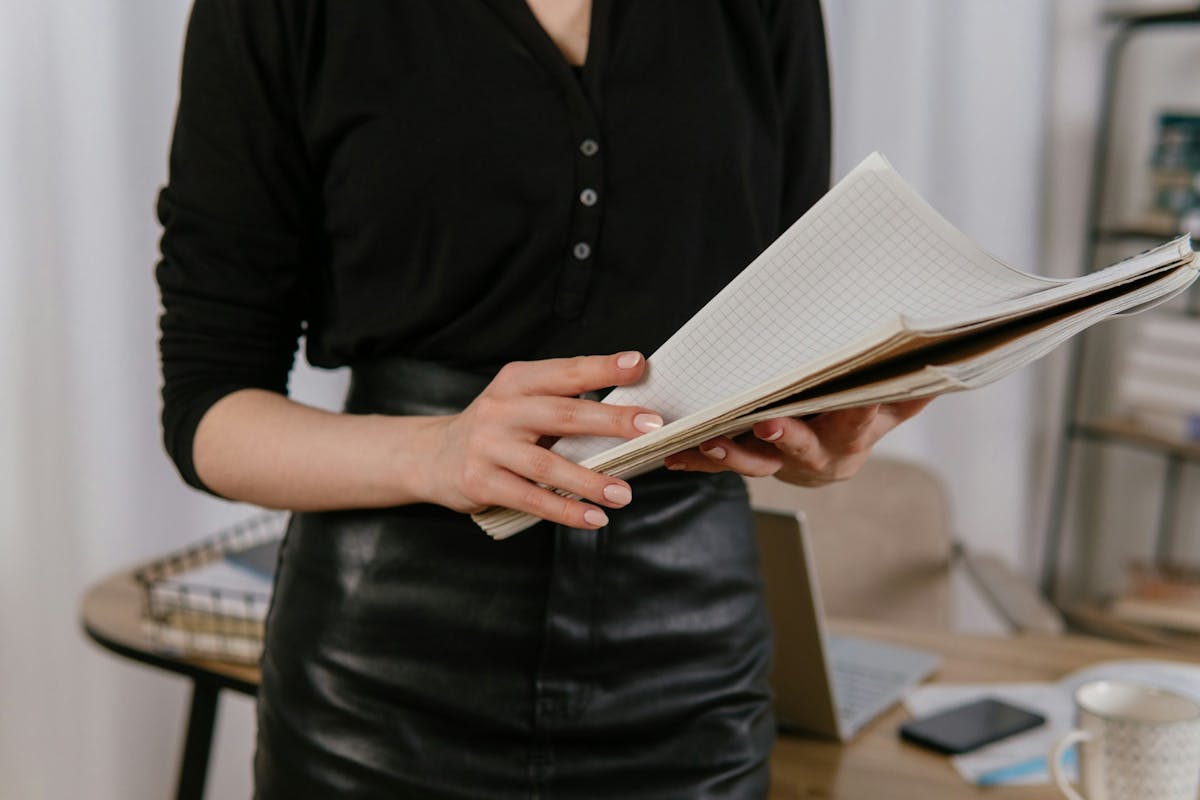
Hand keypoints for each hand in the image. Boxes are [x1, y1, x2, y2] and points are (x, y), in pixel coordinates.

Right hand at [418, 352, 662, 528]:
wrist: (431, 455)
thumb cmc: (495, 428)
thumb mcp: (519, 401)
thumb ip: (562, 402)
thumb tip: (628, 414)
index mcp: (517, 381)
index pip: (566, 372)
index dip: (602, 367)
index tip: (639, 364)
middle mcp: (501, 409)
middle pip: (563, 414)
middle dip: (611, 420)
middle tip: (650, 426)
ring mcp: (489, 446)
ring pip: (547, 464)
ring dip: (590, 480)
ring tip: (624, 493)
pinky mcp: (481, 482)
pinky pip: (531, 499)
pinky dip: (565, 510)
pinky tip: (593, 518)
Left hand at [662, 398, 932, 485]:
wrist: (831, 453)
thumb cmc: (857, 416)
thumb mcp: (889, 401)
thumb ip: (911, 384)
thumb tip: (949, 354)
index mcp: (855, 438)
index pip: (861, 421)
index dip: (858, 414)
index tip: (854, 401)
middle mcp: (819, 458)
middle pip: (804, 450)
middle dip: (786, 438)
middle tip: (768, 424)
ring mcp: (782, 466)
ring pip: (756, 463)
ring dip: (732, 453)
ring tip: (710, 439)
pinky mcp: (750, 464)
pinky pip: (721, 465)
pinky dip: (699, 459)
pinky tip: (676, 453)